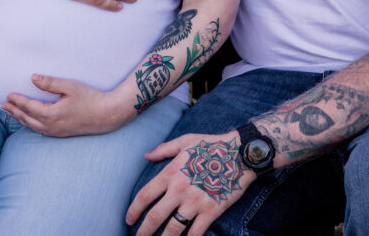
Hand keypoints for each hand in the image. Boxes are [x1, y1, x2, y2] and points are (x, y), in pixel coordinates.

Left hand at [3, 74, 132, 136]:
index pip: (29, 107)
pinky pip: (41, 130)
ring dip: (21, 118)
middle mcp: (52, 126)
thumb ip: (50, 83)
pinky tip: (30, 121)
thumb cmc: (90, 98)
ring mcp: (57, 131)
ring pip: (33, 126)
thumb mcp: (70, 86)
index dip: (17, 101)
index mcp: (52, 114)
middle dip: (15, 111)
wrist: (107, 115)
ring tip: (12, 112)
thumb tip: (33, 78)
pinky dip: (31, 124)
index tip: (8, 95)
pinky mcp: (62, 133)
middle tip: (4, 104)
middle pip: (27, 118)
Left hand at [127, 133, 252, 235]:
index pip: (145, 195)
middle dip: (143, 231)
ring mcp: (195, 202)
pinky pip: (195, 232)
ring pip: (173, 229)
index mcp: (170, 173)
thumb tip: (146, 156)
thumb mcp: (185, 141)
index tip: (128, 219)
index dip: (134, 210)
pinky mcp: (211, 211)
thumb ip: (164, 149)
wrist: (240, 154)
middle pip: (155, 216)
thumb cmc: (211, 145)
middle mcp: (179, 190)